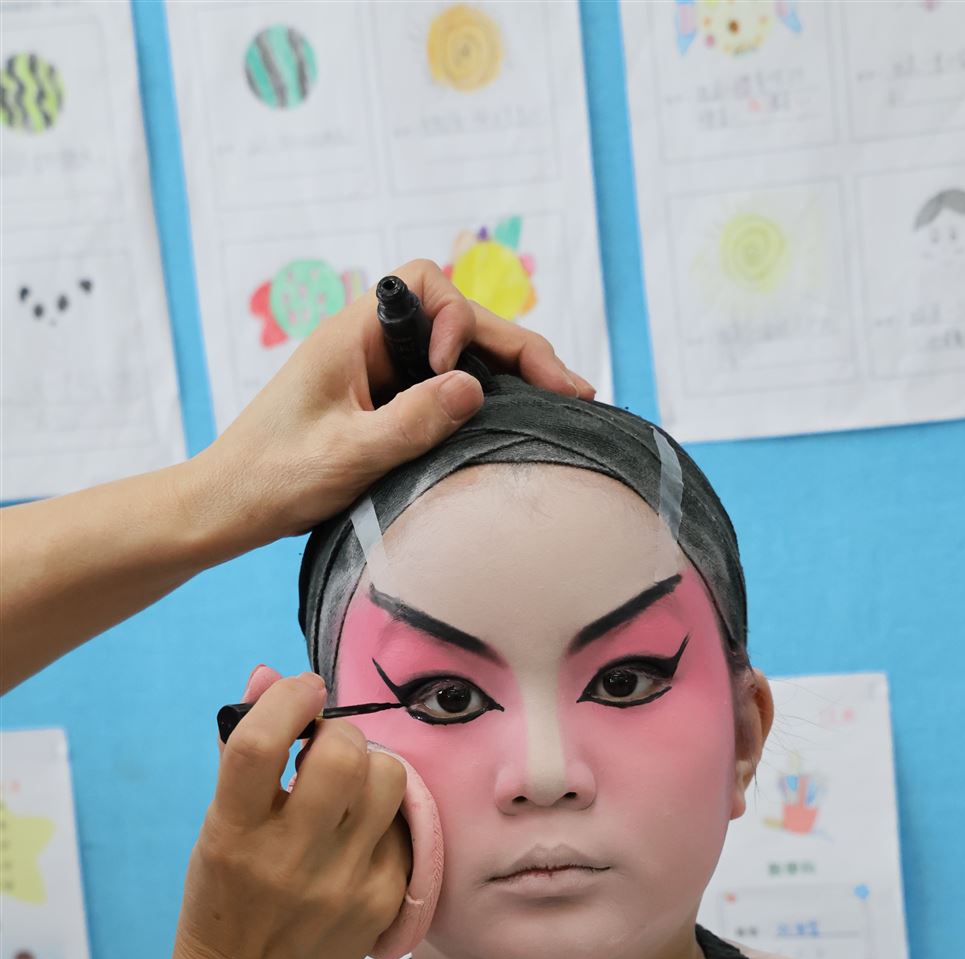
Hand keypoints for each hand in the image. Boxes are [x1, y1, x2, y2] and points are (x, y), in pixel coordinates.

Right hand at [162, 668, 409, 958]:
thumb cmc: (224, 899)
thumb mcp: (215, 828)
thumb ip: (242, 753)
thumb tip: (268, 675)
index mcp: (232, 834)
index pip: (259, 745)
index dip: (288, 699)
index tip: (302, 689)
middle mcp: (288, 860)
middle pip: (342, 755)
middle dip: (338, 732)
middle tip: (326, 746)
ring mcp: (342, 884)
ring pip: (388, 780)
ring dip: (371, 765)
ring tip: (349, 785)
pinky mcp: (383, 902)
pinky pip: (404, 826)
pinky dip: (384, 815)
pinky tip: (361, 831)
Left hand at [191, 257, 594, 550]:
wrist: (230, 506)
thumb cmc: (274, 477)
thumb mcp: (346, 455)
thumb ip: (409, 422)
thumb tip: (471, 388)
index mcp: (353, 332)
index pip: (427, 286)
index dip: (460, 320)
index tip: (458, 373)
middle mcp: (371, 341)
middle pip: (460, 320)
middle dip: (519, 348)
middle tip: (575, 390)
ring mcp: (380, 372)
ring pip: (460, 353)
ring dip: (511, 372)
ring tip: (566, 402)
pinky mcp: (385, 403)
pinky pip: (445, 385)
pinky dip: (487, 396)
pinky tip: (522, 420)